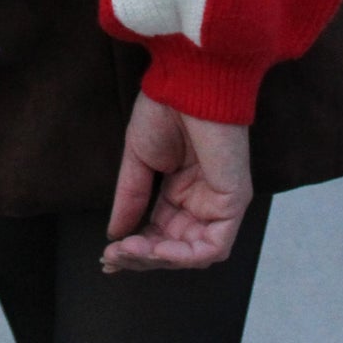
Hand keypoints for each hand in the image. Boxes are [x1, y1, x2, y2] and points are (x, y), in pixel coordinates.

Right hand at [101, 91, 252, 271]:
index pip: (161, 233)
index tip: (108, 258)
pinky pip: (213, 246)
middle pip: (175, 248)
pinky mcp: (234, 202)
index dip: (136, 249)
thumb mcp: (139, 159)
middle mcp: (202, 201)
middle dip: (142, 257)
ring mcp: (220, 203)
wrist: (188, 84)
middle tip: (114, 256)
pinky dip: (183, 255)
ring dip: (158, 259)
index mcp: (182, 189)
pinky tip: (155, 247)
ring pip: (193, 254)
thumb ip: (130, 198)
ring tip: (129, 250)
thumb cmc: (166, 109)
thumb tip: (115, 233)